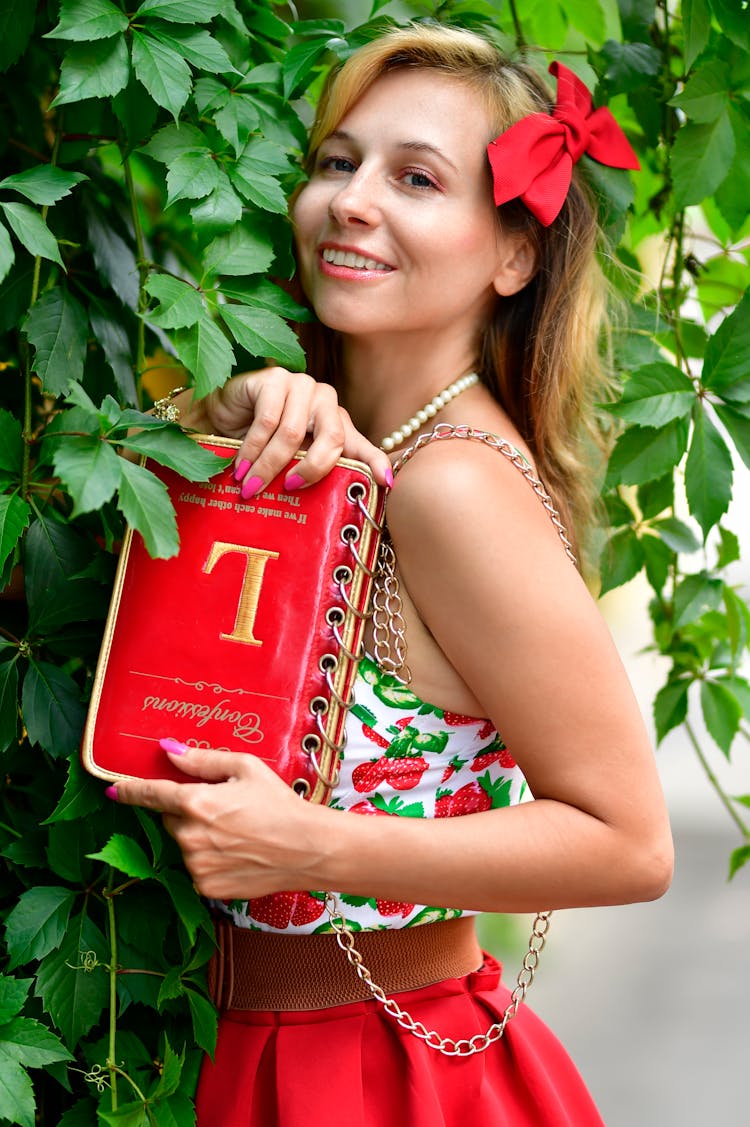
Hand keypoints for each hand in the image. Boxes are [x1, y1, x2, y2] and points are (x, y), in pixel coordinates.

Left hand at [108, 740, 315, 899]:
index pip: (150, 794)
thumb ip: (202, 760)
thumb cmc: (280, 803)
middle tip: (223, 809)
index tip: (113, 788)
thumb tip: (169, 751)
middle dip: (188, 813)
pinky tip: (238, 853)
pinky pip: (197, 868)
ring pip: (184, 846)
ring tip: (237, 833)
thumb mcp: (245, 768)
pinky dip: (210, 860)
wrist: (307, 848)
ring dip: (200, 838)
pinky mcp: (207, 887)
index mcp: (196, 802)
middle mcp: (190, 836)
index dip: (129, 790)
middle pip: (171, 820)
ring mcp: (196, 865)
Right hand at [180, 367, 392, 492]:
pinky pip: (267, 421)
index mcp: (337, 422)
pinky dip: (252, 450)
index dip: (375, 463)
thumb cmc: (262, 443)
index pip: (361, 444)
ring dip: (269, 466)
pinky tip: (240, 467)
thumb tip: (347, 498)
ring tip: (250, 487)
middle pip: (331, 438)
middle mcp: (325, 400)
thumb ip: (317, 474)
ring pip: (293, 434)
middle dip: (308, 470)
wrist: (223, 418)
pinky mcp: (274, 378)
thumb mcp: (293, 463)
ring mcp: (301, 385)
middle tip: (288, 490)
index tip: (384, 482)